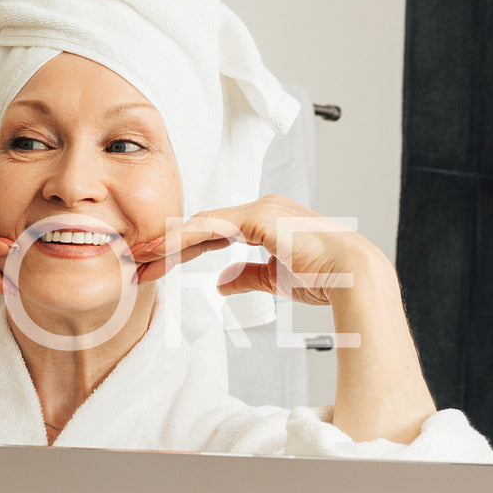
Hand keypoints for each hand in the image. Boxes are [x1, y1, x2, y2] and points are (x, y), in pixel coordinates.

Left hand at [131, 194, 387, 305]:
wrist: (353, 277)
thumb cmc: (325, 279)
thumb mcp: (275, 280)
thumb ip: (246, 276)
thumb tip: (220, 283)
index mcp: (265, 222)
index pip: (213, 233)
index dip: (183, 249)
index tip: (157, 265)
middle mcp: (261, 209)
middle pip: (203, 226)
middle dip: (169, 244)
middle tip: (139, 260)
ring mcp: (260, 210)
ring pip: (203, 224)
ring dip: (170, 241)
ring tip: (142, 256)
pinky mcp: (260, 217)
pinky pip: (213, 227)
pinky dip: (186, 238)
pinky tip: (165, 249)